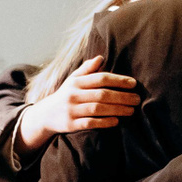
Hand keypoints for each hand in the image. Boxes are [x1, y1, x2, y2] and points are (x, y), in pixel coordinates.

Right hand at [16, 56, 140, 150]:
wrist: (44, 115)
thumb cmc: (64, 95)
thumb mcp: (72, 80)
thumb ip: (86, 69)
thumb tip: (101, 57)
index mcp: (76, 82)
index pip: (101, 78)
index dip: (118, 80)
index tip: (133, 83)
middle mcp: (73, 95)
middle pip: (102, 94)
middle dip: (122, 96)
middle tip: (137, 99)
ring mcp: (72, 110)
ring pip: (98, 108)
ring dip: (117, 109)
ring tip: (131, 110)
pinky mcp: (71, 124)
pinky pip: (90, 123)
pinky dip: (104, 122)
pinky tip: (116, 121)